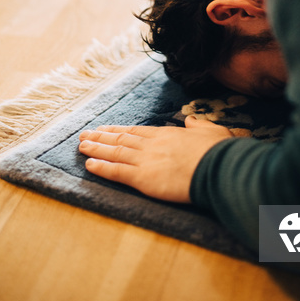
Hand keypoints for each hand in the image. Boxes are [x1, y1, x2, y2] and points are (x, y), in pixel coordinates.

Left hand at [78, 117, 233, 202]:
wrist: (217, 167)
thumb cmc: (218, 151)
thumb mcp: (213, 131)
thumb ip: (199, 126)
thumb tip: (192, 121)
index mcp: (167, 134)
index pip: (137, 131)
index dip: (120, 130)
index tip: (106, 128)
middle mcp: (152, 144)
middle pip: (121, 139)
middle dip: (102, 137)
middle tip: (86, 134)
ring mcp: (145, 160)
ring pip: (114, 152)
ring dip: (96, 149)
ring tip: (81, 146)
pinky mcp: (142, 178)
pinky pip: (116, 172)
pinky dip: (101, 168)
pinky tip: (89, 165)